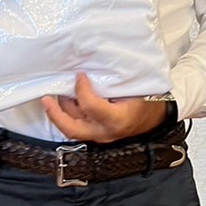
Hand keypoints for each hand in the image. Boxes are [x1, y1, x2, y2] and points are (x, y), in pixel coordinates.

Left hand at [41, 74, 168, 144]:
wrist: (159, 118)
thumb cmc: (149, 100)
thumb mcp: (134, 88)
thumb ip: (112, 82)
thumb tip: (90, 69)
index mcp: (116, 119)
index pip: (90, 106)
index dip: (81, 89)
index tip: (80, 75)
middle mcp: (105, 131)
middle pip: (71, 128)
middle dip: (55, 114)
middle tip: (46, 98)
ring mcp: (100, 136)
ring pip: (72, 129)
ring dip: (60, 113)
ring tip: (55, 96)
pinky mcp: (98, 134)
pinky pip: (78, 127)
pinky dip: (70, 115)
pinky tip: (67, 102)